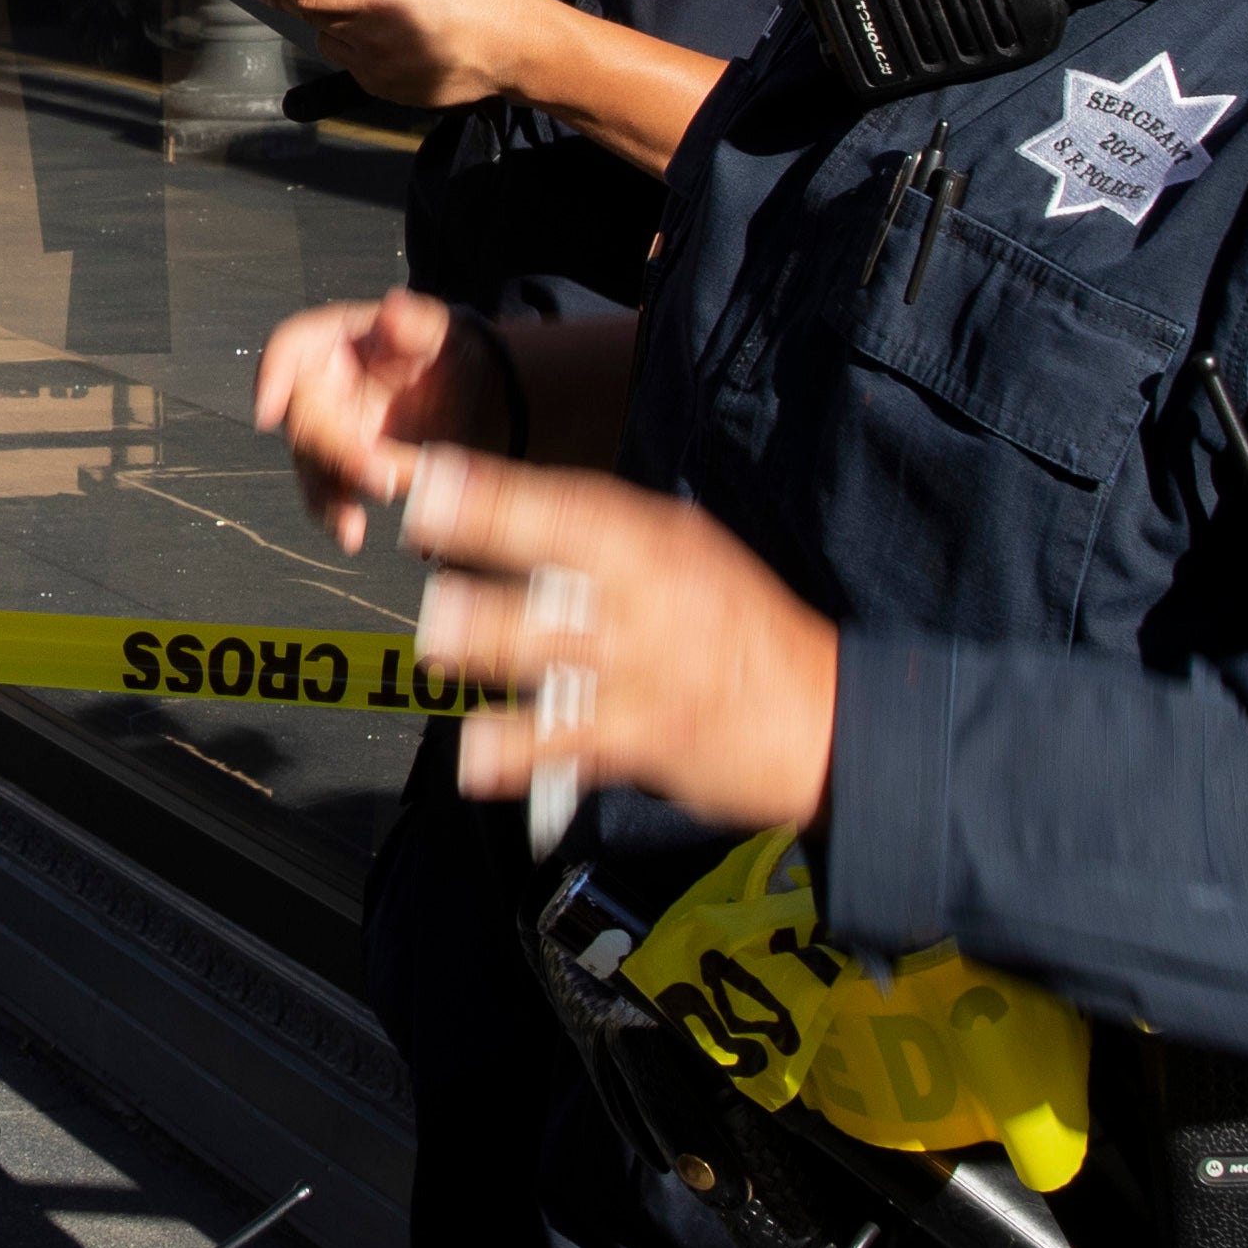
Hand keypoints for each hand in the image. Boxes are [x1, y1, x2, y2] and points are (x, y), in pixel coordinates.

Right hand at [256, 288, 501, 549]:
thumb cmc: (446, 350)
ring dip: (327, 499)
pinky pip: (329, 496)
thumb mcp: (441, 331)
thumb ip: (417, 322)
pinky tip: (355, 535)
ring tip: (351, 528)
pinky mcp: (343, 470)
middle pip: (302, 421)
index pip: (288, 349)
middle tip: (381, 476)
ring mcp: (327, 433)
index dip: (271, 377)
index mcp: (331, 340)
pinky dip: (339, 517)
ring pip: (310, 467)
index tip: (268, 412)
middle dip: (334, 452)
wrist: (471, 392)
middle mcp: (317, 388)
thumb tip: (394, 307)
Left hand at [261, 0, 571, 107]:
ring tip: (362, 8)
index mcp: (377, 1)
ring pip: (331, 46)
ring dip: (333, 27)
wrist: (516, 46)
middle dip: (307, 1)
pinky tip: (385, 33)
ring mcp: (378, 72)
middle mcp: (371, 42)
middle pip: (313, 21)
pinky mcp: (389, 92)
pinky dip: (358, 50)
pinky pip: (356, 67)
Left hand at [400, 446, 837, 846]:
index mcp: (655, 540)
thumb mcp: (687, 550)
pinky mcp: (642, 737)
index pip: (564, 506)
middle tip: (426, 566)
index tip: (427, 485)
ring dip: (487, 648)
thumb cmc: (741, 626)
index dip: (489, 494)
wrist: (822, 715)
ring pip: (548, 653)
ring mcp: (642, 669)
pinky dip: (516, 754)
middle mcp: (647, 596)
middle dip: (482, 567)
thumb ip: (602, 535)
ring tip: (438, 648)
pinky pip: (566, 743)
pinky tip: (475, 762)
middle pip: (550, 572)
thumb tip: (500, 507)